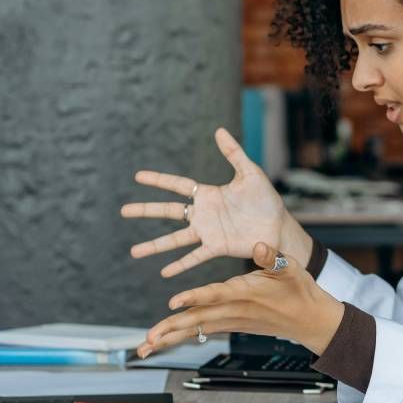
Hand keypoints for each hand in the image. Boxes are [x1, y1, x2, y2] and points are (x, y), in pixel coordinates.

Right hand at [122, 127, 297, 277]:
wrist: (279, 226)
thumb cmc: (266, 199)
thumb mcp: (250, 173)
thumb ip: (234, 153)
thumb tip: (219, 130)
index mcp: (208, 194)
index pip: (177, 186)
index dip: (158, 180)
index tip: (138, 176)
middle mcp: (203, 214)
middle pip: (168, 212)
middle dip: (146, 211)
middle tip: (123, 211)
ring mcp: (208, 232)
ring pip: (175, 239)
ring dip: (155, 245)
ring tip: (134, 252)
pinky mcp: (217, 247)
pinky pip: (195, 257)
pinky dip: (180, 265)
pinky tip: (164, 272)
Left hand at [136, 242, 344, 357]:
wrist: (309, 320)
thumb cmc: (300, 291)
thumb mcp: (291, 268)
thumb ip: (272, 256)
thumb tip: (258, 243)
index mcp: (246, 293)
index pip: (216, 295)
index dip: (195, 298)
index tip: (174, 302)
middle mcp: (235, 310)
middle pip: (198, 321)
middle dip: (171, 329)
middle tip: (147, 340)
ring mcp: (232, 321)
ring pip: (196, 330)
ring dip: (170, 338)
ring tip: (145, 347)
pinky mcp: (231, 325)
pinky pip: (202, 332)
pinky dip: (182, 336)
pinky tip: (163, 341)